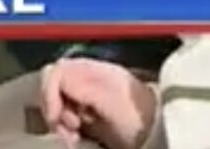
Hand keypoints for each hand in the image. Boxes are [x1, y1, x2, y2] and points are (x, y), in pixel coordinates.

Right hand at [40, 58, 158, 148]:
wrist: (158, 136)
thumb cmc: (140, 120)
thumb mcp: (113, 102)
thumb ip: (85, 88)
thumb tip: (60, 81)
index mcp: (95, 71)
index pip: (56, 72)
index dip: (50, 94)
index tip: (57, 118)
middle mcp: (89, 79)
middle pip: (53, 86)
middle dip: (53, 110)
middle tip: (68, 130)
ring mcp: (89, 96)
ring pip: (56, 101)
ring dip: (59, 122)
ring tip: (74, 136)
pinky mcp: (89, 114)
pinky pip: (65, 116)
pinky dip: (65, 129)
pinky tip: (76, 138)